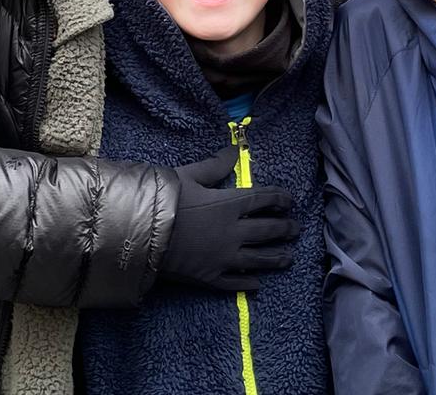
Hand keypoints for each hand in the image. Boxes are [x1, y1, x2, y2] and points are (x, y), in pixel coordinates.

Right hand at [157, 146, 297, 291]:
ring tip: (288, 258)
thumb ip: (215, 166)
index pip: (263, 200)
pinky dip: (248, 284)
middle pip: (267, 230)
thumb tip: (235, 150)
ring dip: (276, 258)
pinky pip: (234, 283)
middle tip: (295, 229)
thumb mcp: (188, 175)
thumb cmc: (163, 199)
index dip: (280, 199)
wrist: (139, 233)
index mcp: (229, 205)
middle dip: (285, 229)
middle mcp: (233, 233)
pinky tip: (257, 285)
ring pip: (258, 260)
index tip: (290, 201)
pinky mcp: (210, 277)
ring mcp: (224, 258)